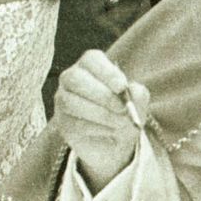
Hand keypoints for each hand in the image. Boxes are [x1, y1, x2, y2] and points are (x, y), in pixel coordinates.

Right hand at [53, 50, 150, 192]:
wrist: (114, 140)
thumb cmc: (124, 111)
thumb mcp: (137, 101)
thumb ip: (137, 94)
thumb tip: (130, 92)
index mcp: (91, 65)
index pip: (92, 59)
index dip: (107, 72)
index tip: (122, 87)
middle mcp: (71, 78)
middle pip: (75, 78)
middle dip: (101, 94)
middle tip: (121, 108)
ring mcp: (63, 100)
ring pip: (73, 103)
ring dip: (102, 114)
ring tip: (121, 123)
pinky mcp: (63, 123)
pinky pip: (75, 124)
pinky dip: (97, 129)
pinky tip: (111, 132)